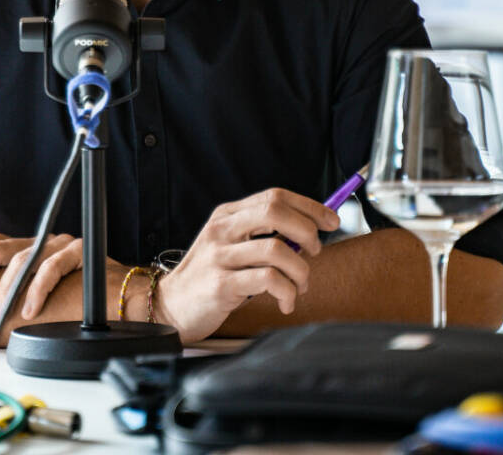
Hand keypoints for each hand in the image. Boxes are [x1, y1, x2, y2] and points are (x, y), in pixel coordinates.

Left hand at [0, 230, 112, 320]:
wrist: (129, 295)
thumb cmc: (82, 298)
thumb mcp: (39, 295)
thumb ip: (15, 295)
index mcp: (27, 247)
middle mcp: (40, 241)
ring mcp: (59, 244)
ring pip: (22, 257)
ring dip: (5, 289)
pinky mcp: (80, 251)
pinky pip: (53, 267)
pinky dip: (38, 289)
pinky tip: (30, 309)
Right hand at [154, 188, 339, 342]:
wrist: (171, 306)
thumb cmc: (211, 277)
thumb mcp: (231, 246)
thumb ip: (262, 235)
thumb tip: (310, 231)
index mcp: (228, 215)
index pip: (275, 196)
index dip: (309, 206)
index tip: (332, 221)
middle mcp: (222, 230)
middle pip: (275, 212)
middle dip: (307, 231)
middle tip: (314, 252)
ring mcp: (220, 256)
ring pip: (277, 249)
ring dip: (301, 270)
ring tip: (300, 285)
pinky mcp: (221, 284)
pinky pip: (268, 280)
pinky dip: (287, 292)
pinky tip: (286, 302)